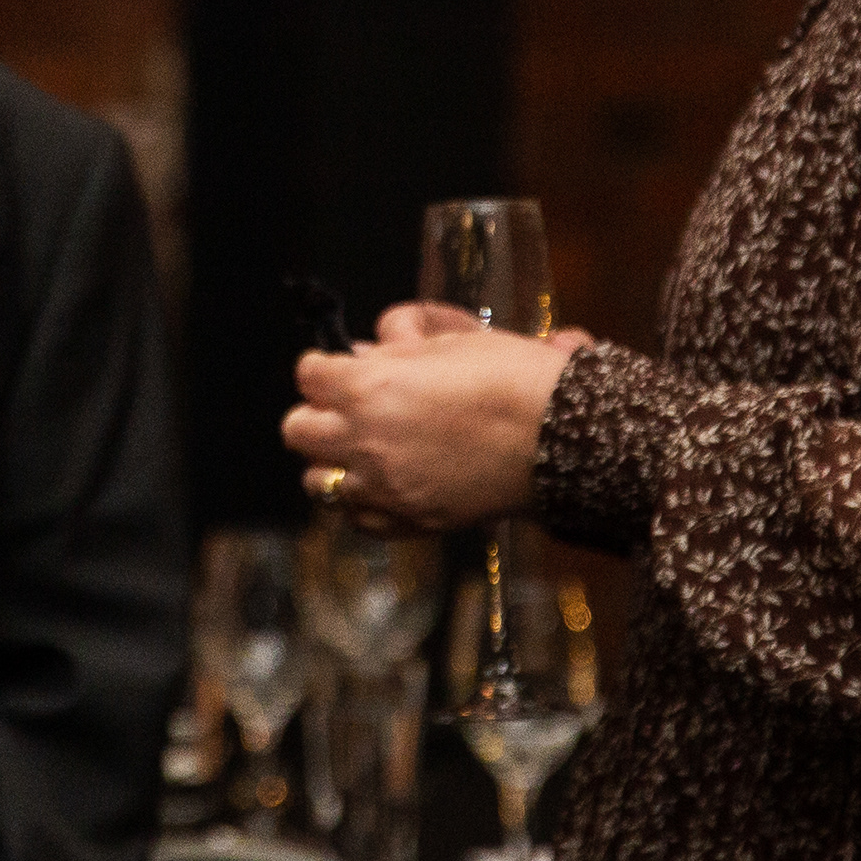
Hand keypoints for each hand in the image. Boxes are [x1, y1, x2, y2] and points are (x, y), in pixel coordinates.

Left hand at [283, 324, 586, 528]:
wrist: (564, 436)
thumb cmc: (512, 377)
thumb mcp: (451, 341)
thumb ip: (398, 345)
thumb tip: (366, 351)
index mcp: (368, 387)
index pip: (308, 372)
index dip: (326, 364)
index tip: (342, 365)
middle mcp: (364, 440)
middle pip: (297, 429)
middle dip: (319, 412)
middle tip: (350, 406)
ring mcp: (383, 486)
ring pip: (317, 479)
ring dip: (333, 460)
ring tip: (366, 448)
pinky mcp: (408, 520)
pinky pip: (356, 517)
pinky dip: (362, 500)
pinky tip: (388, 482)